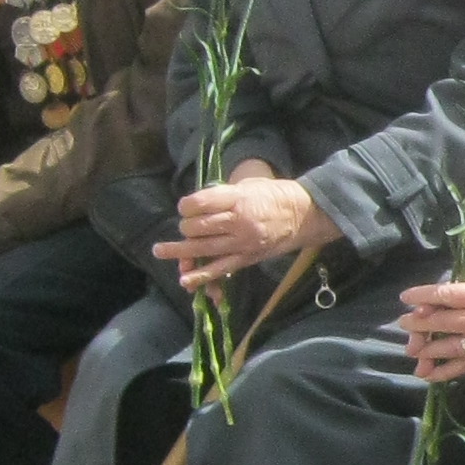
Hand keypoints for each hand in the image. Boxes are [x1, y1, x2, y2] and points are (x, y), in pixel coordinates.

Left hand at [157, 164, 336, 290]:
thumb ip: (223, 195)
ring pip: (202, 248)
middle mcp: (238, 221)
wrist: (304, 214)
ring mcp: (241, 242)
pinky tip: (185, 280)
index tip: (186, 207)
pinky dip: (201, 276)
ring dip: (179, 250)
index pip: (198, 204)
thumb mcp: (249, 184)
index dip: (186, 206)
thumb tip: (198, 205)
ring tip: (159, 250)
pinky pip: (219, 269)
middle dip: (186, 226)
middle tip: (189, 224)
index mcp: (238, 199)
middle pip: (196, 226)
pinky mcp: (246, 258)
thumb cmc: (275, 194)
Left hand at [397, 266, 464, 381]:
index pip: (443, 295)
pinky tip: (428, 375)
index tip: (405, 297)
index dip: (421, 296)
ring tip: (411, 349)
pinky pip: (464, 366)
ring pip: (447, 347)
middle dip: (418, 323)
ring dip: (426, 348)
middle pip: (440, 322)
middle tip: (403, 324)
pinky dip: (445, 372)